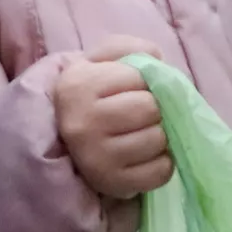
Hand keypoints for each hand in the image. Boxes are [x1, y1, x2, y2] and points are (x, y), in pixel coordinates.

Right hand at [53, 49, 172, 201]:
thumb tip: (156, 58)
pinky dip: (162, 162)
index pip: (140, 76)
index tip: (131, 89)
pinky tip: (146, 156)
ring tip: (143, 133)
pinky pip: (161, 171)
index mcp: (78, 85)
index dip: (144, 81)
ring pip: (157, 139)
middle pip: (150, 108)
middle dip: (153, 109)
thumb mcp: (102, 60)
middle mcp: (82, 123)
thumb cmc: (95, 94)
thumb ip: (128, 47)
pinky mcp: (112, 184)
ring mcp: (96, 158)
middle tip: (141, 114)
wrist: (68, 138)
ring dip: (159, 135)